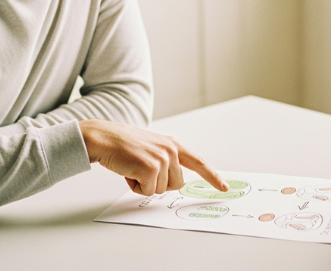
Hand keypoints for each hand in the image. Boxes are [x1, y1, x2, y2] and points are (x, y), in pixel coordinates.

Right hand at [78, 119, 228, 195]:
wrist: (105, 138)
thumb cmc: (125, 146)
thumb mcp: (152, 148)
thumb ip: (167, 161)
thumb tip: (174, 182)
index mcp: (173, 145)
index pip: (199, 163)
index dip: (212, 177)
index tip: (224, 188)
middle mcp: (171, 150)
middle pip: (176, 185)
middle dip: (158, 183)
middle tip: (142, 170)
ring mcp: (162, 159)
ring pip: (161, 190)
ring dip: (144, 184)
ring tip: (133, 168)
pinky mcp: (151, 168)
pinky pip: (148, 191)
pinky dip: (136, 186)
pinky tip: (129, 171)